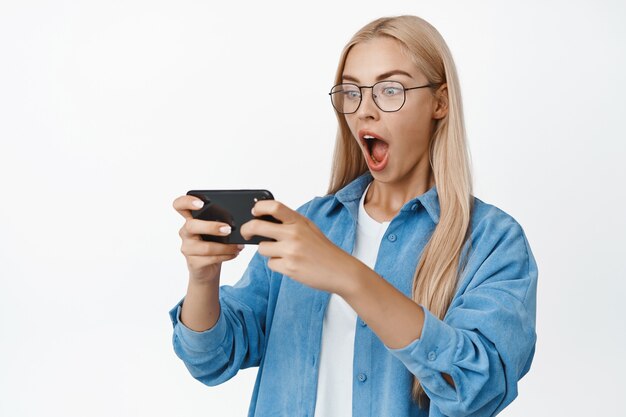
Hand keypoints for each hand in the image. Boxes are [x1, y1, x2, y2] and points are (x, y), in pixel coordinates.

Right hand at [173, 195, 243, 283]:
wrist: (208, 269)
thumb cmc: (214, 244)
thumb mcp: (216, 231)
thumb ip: (221, 222)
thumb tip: (240, 219)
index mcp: (190, 219)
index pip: (180, 205)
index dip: (187, 202)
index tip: (201, 204)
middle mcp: (186, 232)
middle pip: (192, 226)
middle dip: (212, 227)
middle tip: (228, 229)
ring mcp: (187, 248)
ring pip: (206, 247)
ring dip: (226, 247)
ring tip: (238, 246)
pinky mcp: (193, 262)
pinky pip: (211, 258)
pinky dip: (226, 255)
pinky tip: (234, 253)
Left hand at [239, 200, 358, 294]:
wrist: (341, 270)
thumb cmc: (324, 250)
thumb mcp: (309, 229)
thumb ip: (290, 223)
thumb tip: (264, 219)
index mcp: (299, 221)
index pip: (274, 206)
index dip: (259, 206)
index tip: (253, 210)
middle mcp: (294, 234)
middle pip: (257, 226)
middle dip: (247, 230)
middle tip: (246, 233)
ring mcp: (290, 251)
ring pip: (262, 249)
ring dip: (268, 252)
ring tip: (285, 254)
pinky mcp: (289, 268)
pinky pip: (271, 264)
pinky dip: (278, 265)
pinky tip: (291, 265)